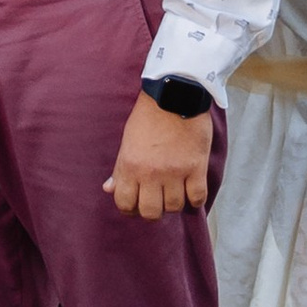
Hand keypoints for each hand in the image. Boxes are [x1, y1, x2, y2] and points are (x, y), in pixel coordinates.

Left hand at [105, 94, 213, 219]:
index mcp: (130, 165)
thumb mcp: (127, 140)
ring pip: (174, 207)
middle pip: (151, 212)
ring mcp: (175, 172)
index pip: (124, 203)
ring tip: (174, 190)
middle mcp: (150, 173)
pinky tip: (191, 189)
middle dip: (153, 210)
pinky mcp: (196, 168)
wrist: (176, 94)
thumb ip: (119, 168)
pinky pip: (197, 198)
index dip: (130, 207)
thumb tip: (109, 189)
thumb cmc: (149, 116)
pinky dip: (195, 199)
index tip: (137, 202)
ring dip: (174, 202)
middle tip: (157, 199)